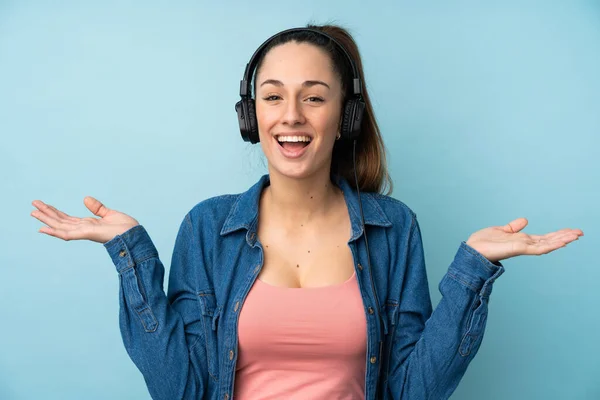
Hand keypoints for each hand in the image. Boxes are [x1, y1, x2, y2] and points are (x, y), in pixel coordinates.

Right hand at [31, 197, 138, 243]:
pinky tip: (43, 228)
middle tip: (32, 206)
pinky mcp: (86, 234)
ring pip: (60, 226)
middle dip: (47, 214)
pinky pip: (67, 234)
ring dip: (46, 219)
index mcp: (88, 224)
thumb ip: (97, 208)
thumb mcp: (109, 213)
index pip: (67, 218)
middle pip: (60, 221)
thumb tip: (85, 199)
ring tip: (33, 212)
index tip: (44, 206)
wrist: (135, 235)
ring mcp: (84, 232)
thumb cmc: (126, 227)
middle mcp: (83, 229)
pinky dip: (54, 232)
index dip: (55, 212)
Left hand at [465, 217, 583, 262]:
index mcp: (522, 240)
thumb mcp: (501, 230)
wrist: (472, 250)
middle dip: (564, 237)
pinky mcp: (518, 249)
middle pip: (549, 240)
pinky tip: (560, 242)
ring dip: (561, 240)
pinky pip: (537, 248)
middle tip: (580, 232)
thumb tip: (525, 220)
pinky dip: (549, 245)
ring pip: (547, 244)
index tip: (570, 231)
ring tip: (576, 236)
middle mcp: (524, 245)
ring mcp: (522, 248)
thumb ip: (514, 227)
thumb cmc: (483, 242)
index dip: (557, 234)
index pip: (544, 237)